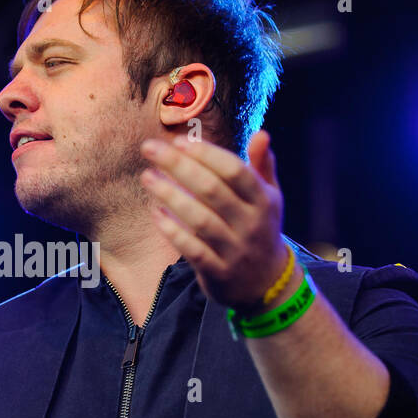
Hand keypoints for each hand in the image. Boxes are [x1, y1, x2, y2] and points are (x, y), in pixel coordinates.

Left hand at [139, 129, 289, 309]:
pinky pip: (192, 249)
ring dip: (170, 196)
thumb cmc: (261, 229)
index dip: (206, 154)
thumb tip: (261, 133)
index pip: (234, 170)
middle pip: (212, 190)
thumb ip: (262, 166)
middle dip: (178, 166)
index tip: (178, 140)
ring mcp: (235, 250)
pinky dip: (172, 231)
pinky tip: (155, 213)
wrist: (267, 284)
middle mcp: (251, 224)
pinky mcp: (218, 272)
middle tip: (149, 148)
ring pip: (199, 219)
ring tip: (147, 177)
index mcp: (264, 201)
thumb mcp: (270, 198)